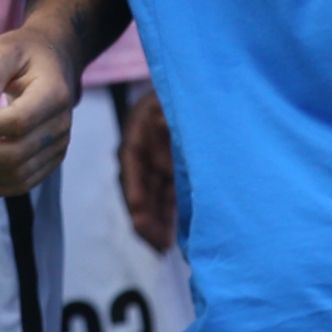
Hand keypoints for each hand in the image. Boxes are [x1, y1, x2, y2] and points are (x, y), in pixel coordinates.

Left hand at [0, 21, 75, 195]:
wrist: (55, 63)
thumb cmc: (25, 53)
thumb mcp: (6, 50)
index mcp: (54, 94)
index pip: (19, 121)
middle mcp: (60, 125)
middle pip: (16, 153)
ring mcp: (58, 145)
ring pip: (18, 173)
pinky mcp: (50, 158)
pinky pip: (24, 182)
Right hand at [118, 85, 176, 252]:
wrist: (199, 83)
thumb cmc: (185, 90)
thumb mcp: (172, 98)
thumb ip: (168, 115)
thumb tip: (164, 127)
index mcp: (140, 129)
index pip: (132, 162)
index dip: (134, 187)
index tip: (138, 210)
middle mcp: (146, 149)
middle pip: (141, 186)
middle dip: (145, 216)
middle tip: (154, 242)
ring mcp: (158, 161)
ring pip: (153, 196)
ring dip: (156, 221)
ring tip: (162, 247)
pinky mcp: (172, 170)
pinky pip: (167, 196)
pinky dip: (169, 215)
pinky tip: (170, 235)